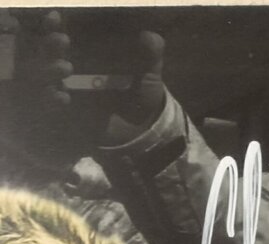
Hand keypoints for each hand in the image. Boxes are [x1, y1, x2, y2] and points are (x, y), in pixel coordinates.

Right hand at [10, 10, 165, 165]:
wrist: (141, 129)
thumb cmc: (141, 96)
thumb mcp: (149, 75)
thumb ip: (151, 56)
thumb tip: (151, 36)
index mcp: (88, 53)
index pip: (63, 32)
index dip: (53, 23)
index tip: (56, 16)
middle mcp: (73, 68)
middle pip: (47, 51)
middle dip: (49, 44)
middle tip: (62, 40)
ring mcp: (68, 89)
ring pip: (43, 75)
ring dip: (48, 69)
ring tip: (65, 67)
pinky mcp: (68, 111)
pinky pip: (50, 104)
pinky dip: (52, 99)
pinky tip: (63, 98)